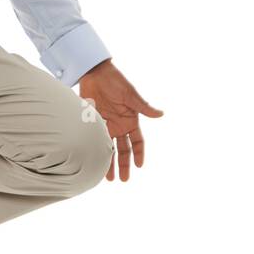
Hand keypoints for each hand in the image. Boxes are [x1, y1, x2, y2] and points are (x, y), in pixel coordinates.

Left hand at [78, 59, 162, 181]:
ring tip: (108, 178)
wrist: (94, 73)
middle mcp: (120, 125)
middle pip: (123, 150)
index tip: (140, 166)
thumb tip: (161, 114)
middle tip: (124, 180)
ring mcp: (106, 125)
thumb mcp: (130, 95)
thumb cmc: (116, 82)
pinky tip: (93, 161)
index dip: (140, 154)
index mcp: (131, 121)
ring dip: (109, 163)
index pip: (138, 142)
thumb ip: (143, 107)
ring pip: (108, 148)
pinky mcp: (93, 122)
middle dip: (124, 165)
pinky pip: (95, 140)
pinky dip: (95, 150)